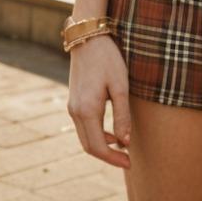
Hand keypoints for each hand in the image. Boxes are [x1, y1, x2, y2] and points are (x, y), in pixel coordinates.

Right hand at [66, 34, 132, 168]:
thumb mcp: (120, 86)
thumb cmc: (107, 59)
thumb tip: (125, 142)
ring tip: (122, 146)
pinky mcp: (74, 101)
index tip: (129, 163)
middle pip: (89, 146)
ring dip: (102, 145)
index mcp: (87, 110)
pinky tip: (112, 131)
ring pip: (85, 137)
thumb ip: (122, 115)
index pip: (98, 147)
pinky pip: (83, 126)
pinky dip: (96, 134)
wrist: (87, 37)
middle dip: (108, 155)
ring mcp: (72, 107)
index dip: (113, 158)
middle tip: (127, 159)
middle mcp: (75, 112)